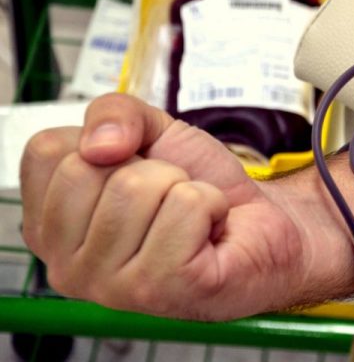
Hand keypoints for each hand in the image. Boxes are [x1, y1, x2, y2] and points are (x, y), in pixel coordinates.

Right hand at [20, 93, 327, 319]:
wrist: (260, 220)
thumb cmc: (200, 183)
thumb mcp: (152, 130)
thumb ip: (113, 112)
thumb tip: (99, 144)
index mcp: (49, 227)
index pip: (46, 150)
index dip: (108, 142)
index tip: (134, 168)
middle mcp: (67, 266)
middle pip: (89, 168)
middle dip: (150, 166)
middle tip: (169, 197)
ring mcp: (112, 287)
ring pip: (138, 187)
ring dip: (183, 186)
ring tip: (191, 216)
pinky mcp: (163, 289)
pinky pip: (186, 206)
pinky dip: (211, 203)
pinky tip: (209, 232)